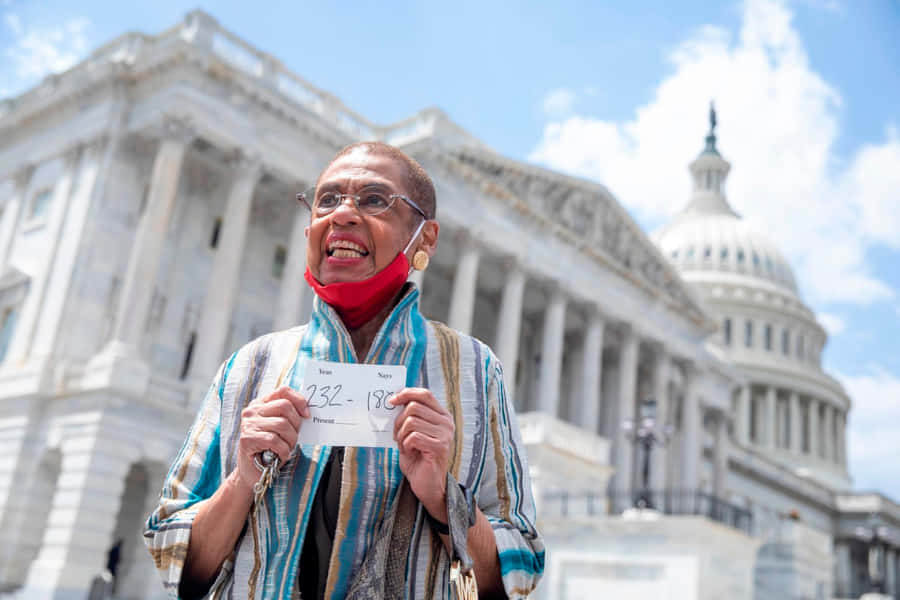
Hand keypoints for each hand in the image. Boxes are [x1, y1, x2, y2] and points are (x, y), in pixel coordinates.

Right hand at [235, 386, 309, 492]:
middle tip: (294, 437)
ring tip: (287, 448)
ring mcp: (248, 424)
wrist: (252, 471)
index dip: (299, 400)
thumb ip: (288, 416)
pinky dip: (283, 450)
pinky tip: (282, 455)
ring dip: (291, 440)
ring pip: (282, 424)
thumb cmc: (270, 448)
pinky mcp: (247, 439)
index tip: (307, 415)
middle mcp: (252, 411)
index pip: (283, 391)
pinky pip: (274, 440)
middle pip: (285, 406)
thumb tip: (307, 411)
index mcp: (261, 404)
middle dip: (296, 424)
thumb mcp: (280, 428)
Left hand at [391, 388, 453, 522]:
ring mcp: (445, 435)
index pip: (425, 394)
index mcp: (442, 415)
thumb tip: (394, 399)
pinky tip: (409, 452)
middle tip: (397, 435)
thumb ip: (409, 415)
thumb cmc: (417, 457)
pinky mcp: (440, 447)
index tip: (391, 401)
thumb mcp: (413, 431)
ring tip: (404, 445)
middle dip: (398, 421)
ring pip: (411, 421)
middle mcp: (446, 422)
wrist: (426, 484)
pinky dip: (405, 445)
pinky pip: (413, 437)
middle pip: (414, 407)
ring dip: (401, 435)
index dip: (406, 393)